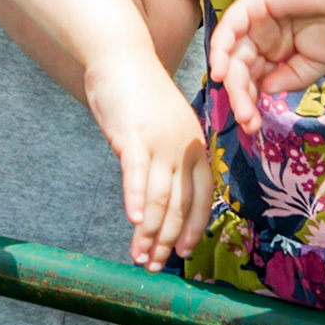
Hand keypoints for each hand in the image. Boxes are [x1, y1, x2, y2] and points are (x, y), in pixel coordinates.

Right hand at [84, 54, 213, 270]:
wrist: (122, 57)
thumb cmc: (139, 94)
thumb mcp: (164, 128)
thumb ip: (166, 159)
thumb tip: (155, 197)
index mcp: (196, 146)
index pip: (203, 197)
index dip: (195, 227)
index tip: (186, 252)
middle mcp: (184, 147)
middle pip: (180, 205)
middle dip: (168, 241)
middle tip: (155, 266)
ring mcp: (160, 142)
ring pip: (159, 198)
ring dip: (150, 233)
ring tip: (140, 257)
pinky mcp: (134, 137)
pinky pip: (136, 175)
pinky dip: (135, 200)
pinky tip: (133, 222)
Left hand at [210, 0, 324, 134]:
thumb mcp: (317, 63)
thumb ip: (290, 78)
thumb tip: (265, 90)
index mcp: (275, 47)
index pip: (253, 76)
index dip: (251, 101)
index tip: (254, 126)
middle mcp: (261, 34)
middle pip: (239, 69)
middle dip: (241, 98)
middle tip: (248, 122)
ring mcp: (254, 18)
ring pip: (232, 54)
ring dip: (232, 82)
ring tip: (241, 108)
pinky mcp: (252, 2)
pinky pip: (229, 28)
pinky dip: (221, 50)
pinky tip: (221, 74)